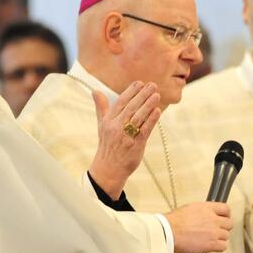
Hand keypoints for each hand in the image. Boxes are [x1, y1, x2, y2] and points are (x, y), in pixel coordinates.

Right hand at [88, 81, 160, 199]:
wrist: (109, 169)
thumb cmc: (107, 145)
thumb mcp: (101, 125)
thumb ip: (101, 107)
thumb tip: (95, 91)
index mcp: (108, 121)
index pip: (120, 102)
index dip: (130, 92)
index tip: (140, 83)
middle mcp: (116, 127)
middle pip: (131, 107)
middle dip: (142, 95)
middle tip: (152, 85)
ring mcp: (126, 136)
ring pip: (138, 117)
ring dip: (148, 105)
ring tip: (157, 95)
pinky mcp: (135, 144)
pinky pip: (145, 130)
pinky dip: (151, 120)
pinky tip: (158, 111)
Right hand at [165, 201, 232, 252]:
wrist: (169, 231)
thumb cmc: (174, 222)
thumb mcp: (190, 209)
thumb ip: (202, 212)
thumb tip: (205, 216)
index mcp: (207, 208)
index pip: (226, 209)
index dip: (226, 215)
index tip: (224, 218)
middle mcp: (213, 219)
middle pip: (229, 223)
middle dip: (224, 227)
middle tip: (217, 231)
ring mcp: (214, 231)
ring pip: (226, 235)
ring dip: (220, 238)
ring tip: (210, 239)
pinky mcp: (212, 243)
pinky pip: (223, 246)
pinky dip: (219, 247)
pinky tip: (211, 246)